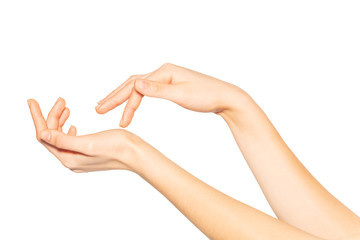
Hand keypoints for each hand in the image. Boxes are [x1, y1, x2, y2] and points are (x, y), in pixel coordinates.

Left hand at [28, 98, 146, 172]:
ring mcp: (78, 157)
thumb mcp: (89, 142)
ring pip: (61, 136)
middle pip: (52, 135)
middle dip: (52, 116)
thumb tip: (43, 135)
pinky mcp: (87, 153)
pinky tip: (72, 123)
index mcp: (68, 158)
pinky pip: (69, 140)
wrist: (136, 154)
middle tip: (60, 99)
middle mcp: (71, 159)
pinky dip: (67, 128)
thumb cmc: (117, 147)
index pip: (45, 136)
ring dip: (60, 120)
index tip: (32, 101)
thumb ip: (64, 140)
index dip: (38, 117)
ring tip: (65, 107)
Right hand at [96, 63, 248, 126]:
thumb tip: (135, 84)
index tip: (120, 121)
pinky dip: (136, 97)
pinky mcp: (170, 86)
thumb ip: (158, 90)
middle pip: (132, 83)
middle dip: (115, 96)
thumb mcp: (182, 95)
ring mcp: (166, 78)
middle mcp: (162, 72)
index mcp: (163, 72)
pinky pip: (147, 90)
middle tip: (98, 108)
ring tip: (108, 106)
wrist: (225, 97)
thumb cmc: (206, 96)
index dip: (125, 104)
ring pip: (138, 87)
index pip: (137, 88)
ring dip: (123, 97)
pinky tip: (132, 103)